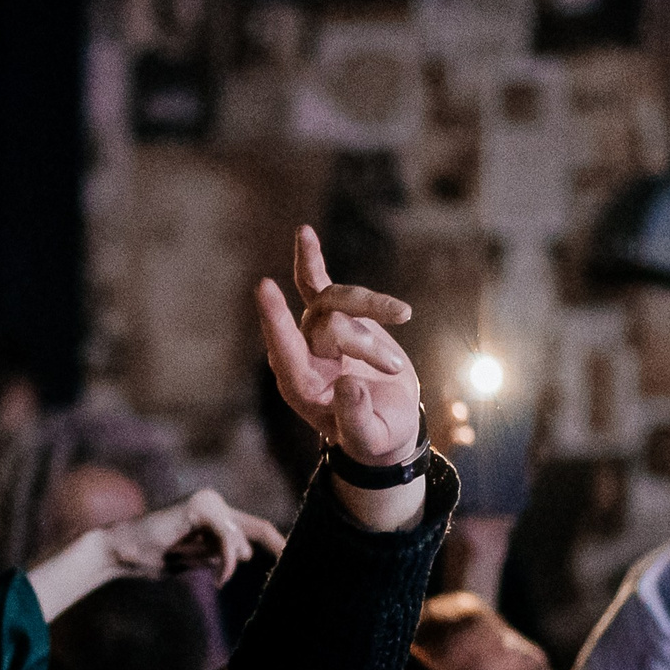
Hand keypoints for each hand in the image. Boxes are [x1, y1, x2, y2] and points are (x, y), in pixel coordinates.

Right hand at [99, 489, 286, 586]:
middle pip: (257, 529)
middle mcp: (215, 503)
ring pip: (240, 538)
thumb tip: (246, 553)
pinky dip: (226, 559)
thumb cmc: (155, 557)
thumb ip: (219, 555)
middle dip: (268, 551)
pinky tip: (221, 576)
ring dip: (225, 563)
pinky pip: (226, 537)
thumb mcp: (196, 560)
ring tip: (208, 573)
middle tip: (264, 572)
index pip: (255, 528)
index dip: (277, 543)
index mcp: (216, 516)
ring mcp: (208, 501)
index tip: (292, 562)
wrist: (124, 550)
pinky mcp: (200, 506)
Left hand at [256, 225, 421, 466]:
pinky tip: (303, 232)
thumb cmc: (375, 436)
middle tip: (393, 370)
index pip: (284, 352)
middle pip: (326, 324)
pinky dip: (311, 258)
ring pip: (336, 298)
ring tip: (404, 317)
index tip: (265, 287)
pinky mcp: (332, 315)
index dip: (276, 320)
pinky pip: (315, 282)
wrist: (387, 421)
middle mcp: (301, 356)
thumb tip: (348, 385)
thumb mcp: (370, 437)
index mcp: (302, 388)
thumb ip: (356, 418)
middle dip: (365, 343)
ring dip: (374, 307)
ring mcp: (314, 332)